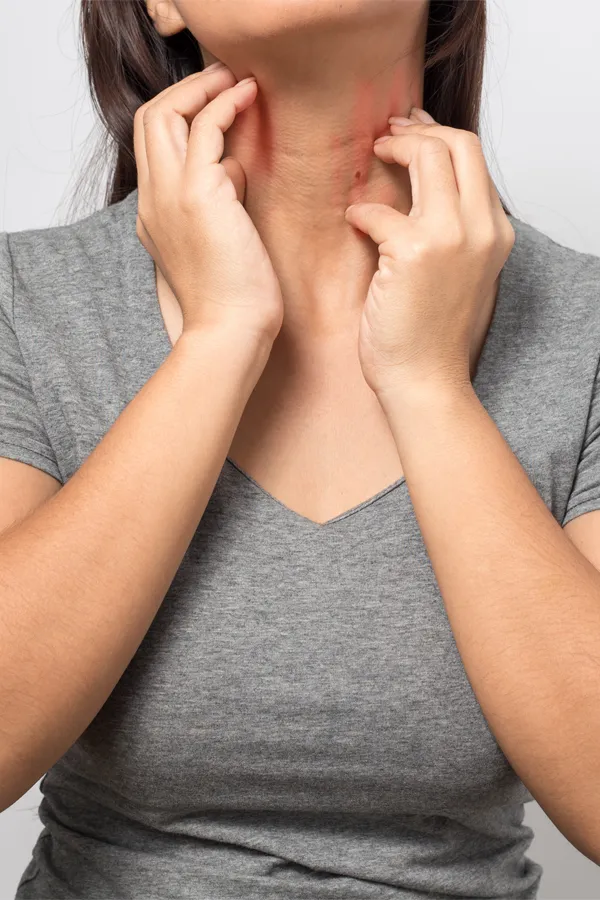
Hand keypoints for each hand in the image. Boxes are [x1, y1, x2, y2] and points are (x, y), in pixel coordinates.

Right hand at [133, 64, 282, 344]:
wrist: (230, 331)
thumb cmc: (234, 299)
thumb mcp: (220, 239)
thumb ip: (218, 200)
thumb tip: (233, 168)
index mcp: (154, 215)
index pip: (152, 146)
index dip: (180, 116)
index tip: (215, 106)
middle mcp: (153, 200)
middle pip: (149, 120)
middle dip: (185, 91)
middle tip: (223, 80)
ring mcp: (169, 195)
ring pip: (165, 113)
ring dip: (202, 88)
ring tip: (237, 81)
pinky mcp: (198, 194)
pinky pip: (205, 127)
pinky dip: (225, 103)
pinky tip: (249, 97)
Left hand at [345, 107, 514, 397]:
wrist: (426, 380)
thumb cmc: (432, 334)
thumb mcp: (460, 274)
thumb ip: (453, 231)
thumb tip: (424, 190)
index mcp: (496, 233)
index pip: (476, 159)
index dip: (441, 136)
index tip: (413, 132)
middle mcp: (482, 229)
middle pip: (459, 144)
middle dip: (418, 130)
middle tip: (388, 134)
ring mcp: (452, 237)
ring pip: (429, 156)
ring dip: (395, 148)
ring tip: (372, 155)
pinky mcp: (414, 252)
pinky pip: (380, 211)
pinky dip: (361, 213)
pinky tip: (354, 223)